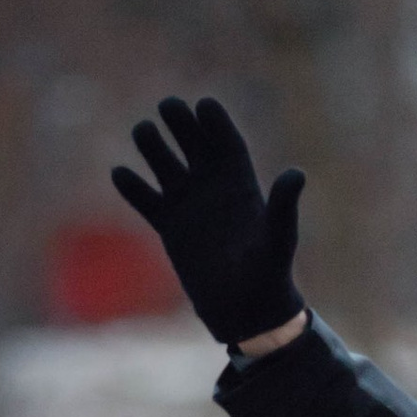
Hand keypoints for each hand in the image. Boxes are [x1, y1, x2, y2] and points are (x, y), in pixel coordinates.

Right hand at [111, 95, 306, 346]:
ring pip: (166, 166)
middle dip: (182, 123)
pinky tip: (120, 173)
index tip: (204, 104)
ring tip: (143, 129)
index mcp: (242, 186)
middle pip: (194, 145)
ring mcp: (190, 206)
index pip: (227, 144)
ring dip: (154, 146)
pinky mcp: (170, 228)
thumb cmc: (269, 276)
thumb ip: (283, 207)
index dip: (216, 122)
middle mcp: (214, 189)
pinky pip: (146, 200)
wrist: (246, 312)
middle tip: (169, 104)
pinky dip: (133, 188)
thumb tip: (296, 173)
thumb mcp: (278, 240)